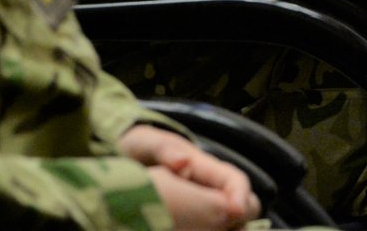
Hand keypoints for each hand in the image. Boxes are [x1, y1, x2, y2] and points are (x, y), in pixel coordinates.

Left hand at [120, 125, 260, 229]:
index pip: (236, 180)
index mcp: (204, 166)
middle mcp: (210, 187)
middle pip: (243, 206)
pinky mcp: (195, 220)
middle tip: (214, 230)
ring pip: (230, 223)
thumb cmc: (139, 148)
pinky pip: (212, 230)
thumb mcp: (145, 144)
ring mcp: (203, 204)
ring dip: (224, 230)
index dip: (241, 196)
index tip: (234, 212)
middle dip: (238, 220)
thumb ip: (163, 150)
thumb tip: (183, 162)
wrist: (123, 157)